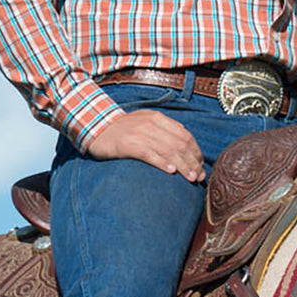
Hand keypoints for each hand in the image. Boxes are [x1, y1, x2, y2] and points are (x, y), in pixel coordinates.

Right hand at [87, 109, 205, 181]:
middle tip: (199, 177)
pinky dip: (162, 163)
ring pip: (168, 150)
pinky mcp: (127, 144)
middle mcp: (150, 124)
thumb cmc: (125, 131)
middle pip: (179, 144)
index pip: (184, 135)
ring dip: (183, 166)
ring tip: (191, 178)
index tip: (201, 166)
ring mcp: (139, 133)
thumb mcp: (146, 124)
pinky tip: (172, 172)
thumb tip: (186, 144)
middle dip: (192, 162)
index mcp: (158, 118)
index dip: (196, 152)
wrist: (96, 128)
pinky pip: (149, 154)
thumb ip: (165, 131)